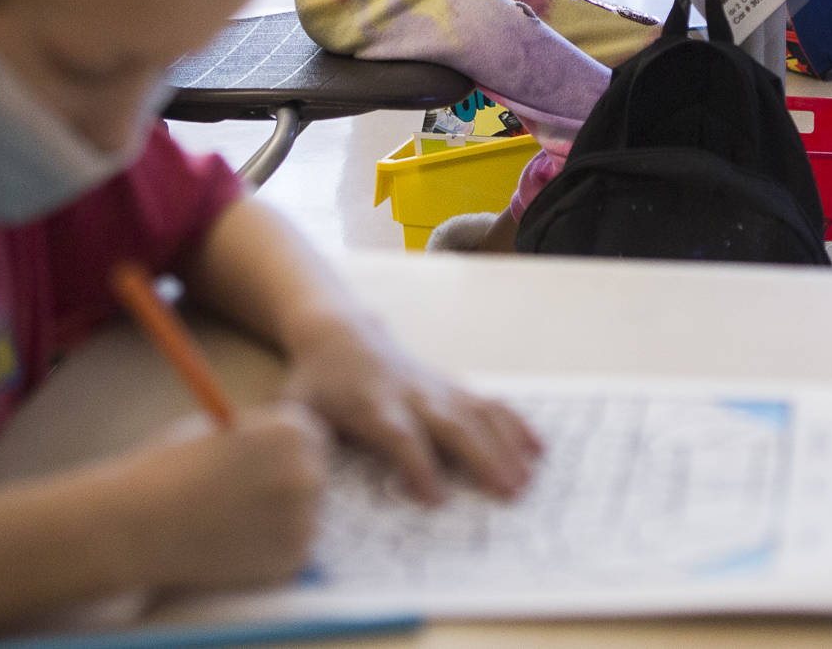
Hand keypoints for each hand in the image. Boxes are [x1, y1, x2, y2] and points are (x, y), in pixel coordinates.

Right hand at [112, 404, 329, 592]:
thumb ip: (261, 436)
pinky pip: (292, 549)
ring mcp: (302, 521)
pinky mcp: (291, 561)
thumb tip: (286, 450)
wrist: (140, 522)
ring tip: (235, 519)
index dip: (290, 448)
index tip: (272, 460)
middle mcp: (306, 474)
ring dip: (282, 517)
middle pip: (316, 474)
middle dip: (290, 483)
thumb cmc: (170, 467)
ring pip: (306, 516)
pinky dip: (271, 549)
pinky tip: (234, 543)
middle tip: (252, 495)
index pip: (312, 435)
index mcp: (291, 431)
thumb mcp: (223, 429)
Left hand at [280, 315, 540, 504]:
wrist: (339, 332)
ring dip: (504, 446)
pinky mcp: (451, 386)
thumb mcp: (294, 408)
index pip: (398, 436)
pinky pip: (488, 403)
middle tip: (507, 493)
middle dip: (480, 458)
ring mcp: (436, 387)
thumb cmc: (315, 383)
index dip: (416, 465)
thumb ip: (295, 439)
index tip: (434, 499)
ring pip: (477, 414)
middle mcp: (411, 394)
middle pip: (451, 425)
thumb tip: (296, 475)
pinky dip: (515, 425)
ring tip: (526, 481)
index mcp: (371, 404)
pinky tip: (538, 449)